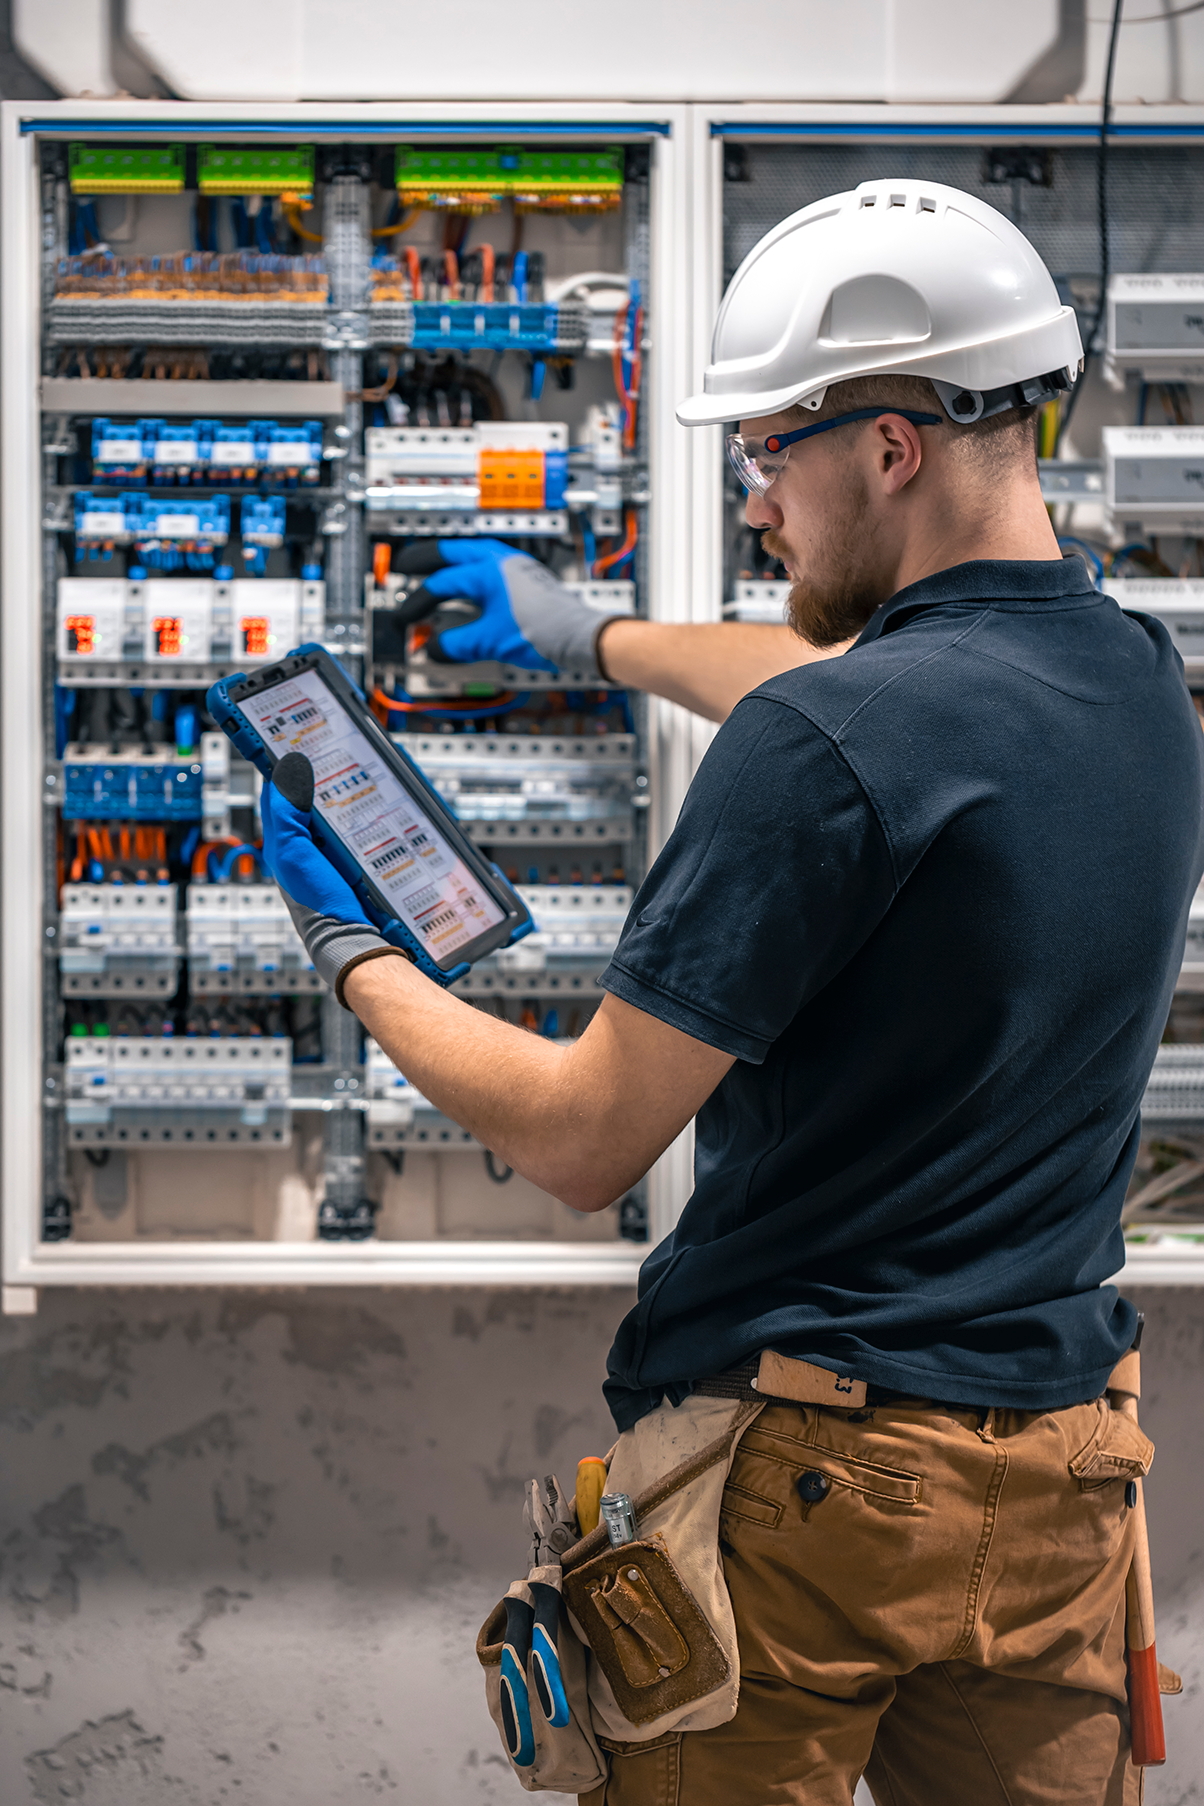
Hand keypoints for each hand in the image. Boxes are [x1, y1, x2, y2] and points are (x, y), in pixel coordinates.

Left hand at [261, 752, 405, 1005]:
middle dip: (327, 774)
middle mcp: (311, 847)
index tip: (301, 736)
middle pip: (317, 799)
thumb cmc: (318, 903)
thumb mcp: (294, 852)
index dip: (288, 765)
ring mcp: (338, 855)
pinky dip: (376, 815)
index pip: (283, 793)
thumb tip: (288, 768)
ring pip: (345, 813)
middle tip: (342, 746)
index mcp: (287, 843)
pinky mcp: (363, 864)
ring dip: (356, 793)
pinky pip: (368, 831)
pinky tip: (388, 804)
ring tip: (369, 769)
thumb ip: (285, 813)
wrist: (354, 942)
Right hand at [393, 540, 618, 676]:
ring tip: (435, 570)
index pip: (442, 584)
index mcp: (488, 570)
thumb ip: (457, 644)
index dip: (417, 602)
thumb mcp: (490, 641)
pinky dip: (471, 577)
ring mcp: (516, 570)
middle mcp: (502, 562)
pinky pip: (489, 571)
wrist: (581, 638)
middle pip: (454, 553)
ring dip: (452, 564)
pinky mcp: (527, 583)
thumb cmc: (544, 632)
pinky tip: (471, 590)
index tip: (404, 620)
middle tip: (405, 564)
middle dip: (427, 559)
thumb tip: (434, 649)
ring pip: (474, 557)